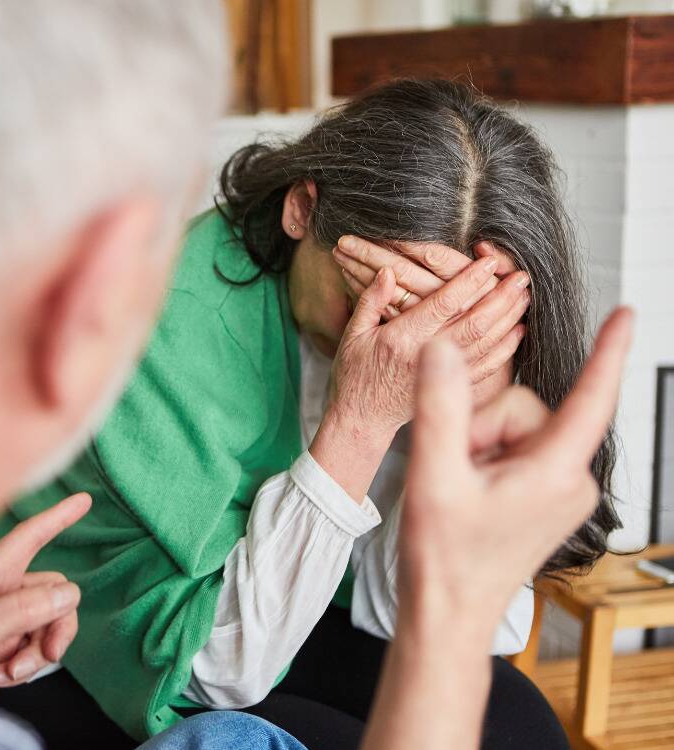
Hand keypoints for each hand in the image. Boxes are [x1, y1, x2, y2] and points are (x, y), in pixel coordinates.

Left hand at [0, 493, 90, 701]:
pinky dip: (25, 668)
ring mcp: (6, 620)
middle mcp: (1, 592)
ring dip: (37, 654)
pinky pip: (39, 650)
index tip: (83, 500)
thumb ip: (23, 608)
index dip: (57, 517)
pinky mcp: (9, 647)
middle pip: (56, 593)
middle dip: (54, 627)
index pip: (30, 536)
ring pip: (52, 624)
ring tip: (9, 670)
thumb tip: (66, 595)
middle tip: (46, 652)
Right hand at [328, 249, 517, 436]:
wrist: (361, 419)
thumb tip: (388, 272)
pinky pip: (487, 367)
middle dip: (501, 297)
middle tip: (521, 275)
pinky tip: (518, 331)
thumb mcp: (352, 335)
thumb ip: (370, 301)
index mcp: (402, 339)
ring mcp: (442, 374)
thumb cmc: (354, 374)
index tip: (489, 262)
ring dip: (509, 318)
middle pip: (475, 323)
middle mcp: (426, 356)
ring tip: (524, 296)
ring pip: (486, 343)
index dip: (469, 281)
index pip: (444, 304)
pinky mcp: (452, 389)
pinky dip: (506, 348)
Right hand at [399, 308, 632, 639]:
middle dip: (480, 425)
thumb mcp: (434, 475)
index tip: (627, 314)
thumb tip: (442, 351)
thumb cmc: (445, 558)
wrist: (448, 614)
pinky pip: (516, 449)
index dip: (607, 352)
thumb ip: (441, 407)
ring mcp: (560, 490)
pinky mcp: (546, 497)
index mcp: (555, 473)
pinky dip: (485, 457)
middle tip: (452, 466)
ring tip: (459, 484)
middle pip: (525, 409)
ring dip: (478, 444)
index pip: (591, 399)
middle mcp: (570, 480)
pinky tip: (468, 488)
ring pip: (516, 428)